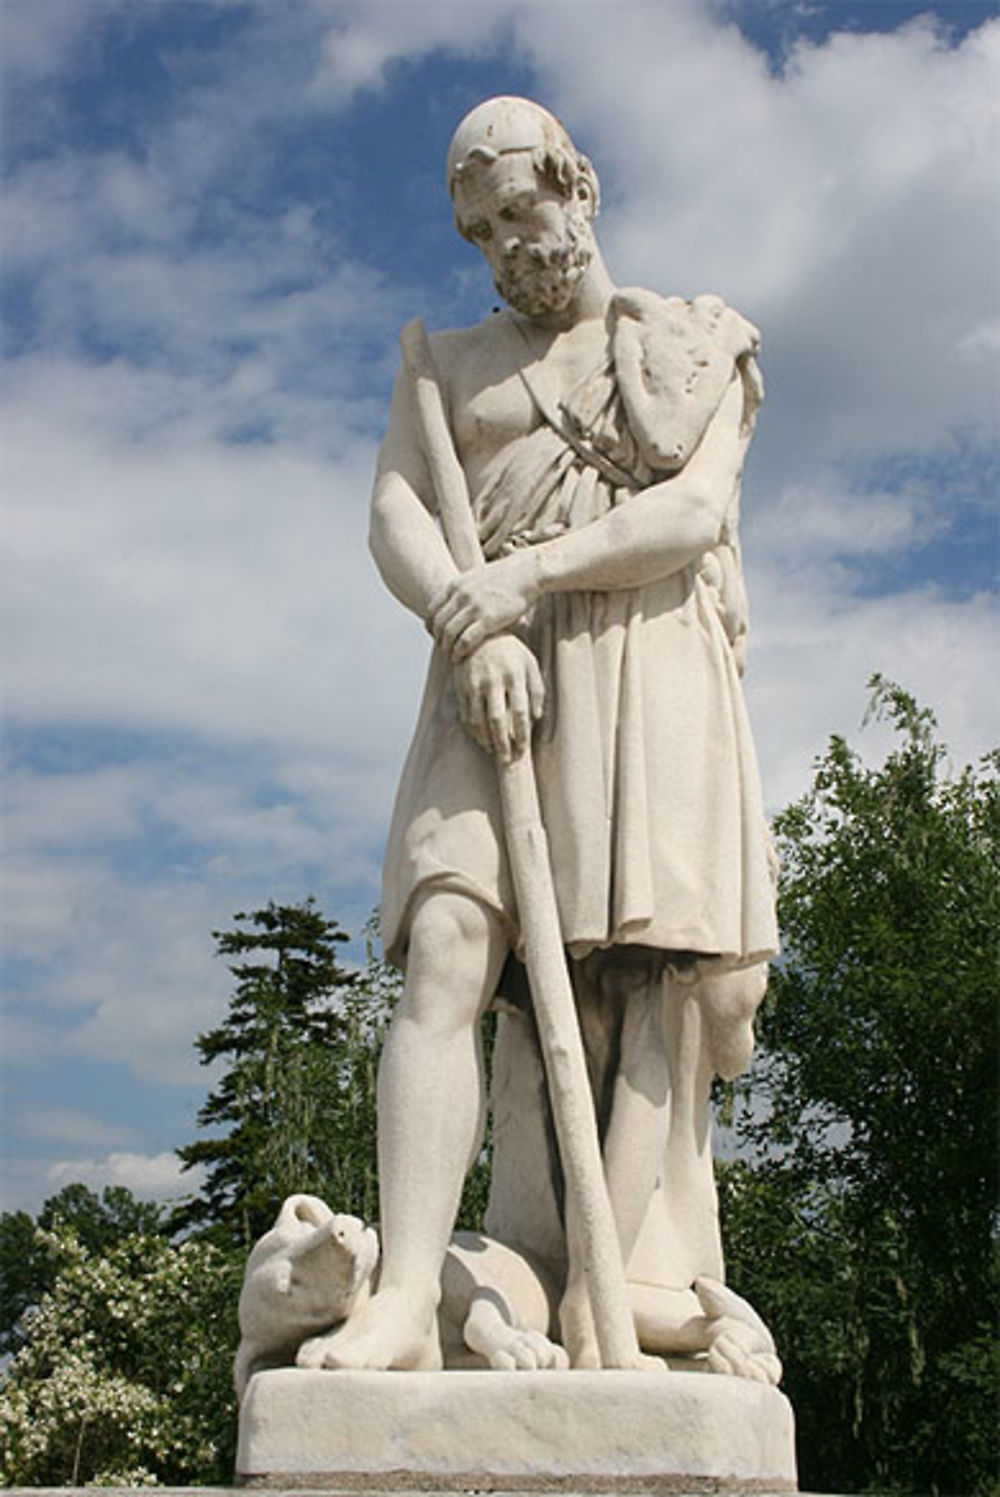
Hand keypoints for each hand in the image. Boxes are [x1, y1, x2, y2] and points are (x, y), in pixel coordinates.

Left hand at [429, 551, 540, 661]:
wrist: (527, 571)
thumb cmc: (506, 577)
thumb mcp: (477, 578)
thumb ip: (464, 591)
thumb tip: (458, 605)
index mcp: (456, 585)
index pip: (433, 610)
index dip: (431, 626)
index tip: (436, 636)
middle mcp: (461, 595)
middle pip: (438, 623)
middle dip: (438, 639)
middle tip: (443, 649)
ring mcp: (474, 607)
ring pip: (449, 633)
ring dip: (447, 648)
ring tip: (451, 656)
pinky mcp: (488, 619)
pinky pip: (465, 640)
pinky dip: (459, 652)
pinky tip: (459, 657)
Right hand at [453, 634, 544, 762]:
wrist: (479, 633)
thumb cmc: (511, 652)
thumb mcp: (530, 664)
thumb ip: (537, 689)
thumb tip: (536, 718)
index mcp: (514, 674)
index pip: (520, 710)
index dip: (521, 732)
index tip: (523, 749)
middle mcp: (493, 679)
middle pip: (497, 718)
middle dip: (502, 742)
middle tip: (507, 760)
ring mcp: (474, 683)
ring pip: (478, 719)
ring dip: (486, 739)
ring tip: (494, 751)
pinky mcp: (461, 685)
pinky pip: (465, 714)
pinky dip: (473, 730)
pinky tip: (481, 738)